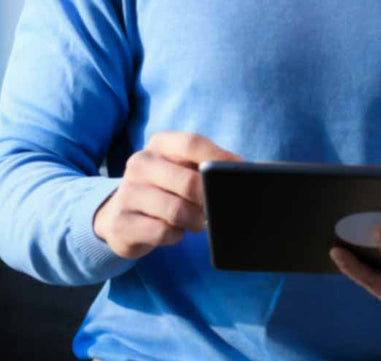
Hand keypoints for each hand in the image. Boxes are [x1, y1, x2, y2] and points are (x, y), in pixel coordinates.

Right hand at [92, 131, 241, 258]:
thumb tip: (261, 169)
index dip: (220, 159)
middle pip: (189, 182)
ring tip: (196, 220)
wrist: (118, 218)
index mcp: (159, 144)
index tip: (238, 173)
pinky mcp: (121, 223)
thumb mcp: (184, 169)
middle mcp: (140, 163)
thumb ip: (213, 165)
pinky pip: (162, 232)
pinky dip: (175, 235)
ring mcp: (127, 193)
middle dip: (209, 200)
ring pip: (177, 211)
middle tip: (214, 207)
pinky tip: (173, 231)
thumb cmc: (167, 190)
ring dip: (194, 221)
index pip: (193, 143)